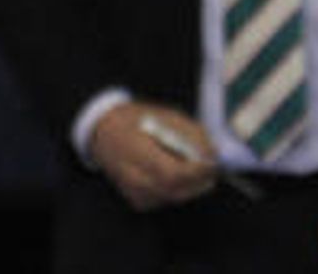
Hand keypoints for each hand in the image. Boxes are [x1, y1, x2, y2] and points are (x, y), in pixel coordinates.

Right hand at [88, 101, 217, 211]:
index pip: (173, 173)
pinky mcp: (137, 202)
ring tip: (194, 169)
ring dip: (190, 187)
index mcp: (137, 150)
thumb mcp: (166, 115)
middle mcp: (132, 176)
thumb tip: (213, 153)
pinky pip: (166, 200)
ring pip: (174, 198)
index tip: (214, 163)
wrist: (104, 131)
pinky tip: (174, 174)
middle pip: (176, 190)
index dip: (197, 172)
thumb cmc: (136, 119)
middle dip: (199, 182)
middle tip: (211, 169)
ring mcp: (133, 192)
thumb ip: (191, 133)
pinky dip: (177, 190)